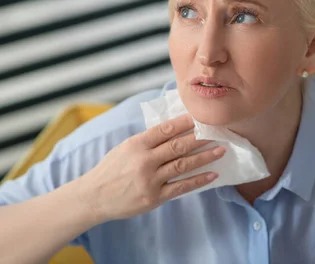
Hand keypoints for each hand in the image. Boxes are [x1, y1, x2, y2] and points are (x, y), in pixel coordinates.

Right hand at [76, 114, 225, 224]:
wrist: (94, 197)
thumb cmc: (111, 170)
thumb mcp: (125, 148)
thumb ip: (147, 141)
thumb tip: (173, 130)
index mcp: (136, 144)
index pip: (164, 130)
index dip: (183, 123)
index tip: (199, 117)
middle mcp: (144, 161)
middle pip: (177, 146)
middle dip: (200, 139)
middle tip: (218, 132)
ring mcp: (150, 180)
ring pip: (182, 165)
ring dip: (204, 157)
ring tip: (220, 151)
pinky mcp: (155, 197)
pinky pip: (181, 187)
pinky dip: (198, 180)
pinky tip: (212, 175)